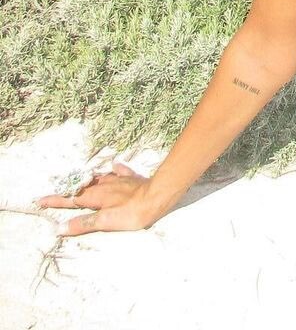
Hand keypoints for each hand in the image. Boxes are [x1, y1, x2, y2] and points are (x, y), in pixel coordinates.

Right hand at [35, 162, 160, 236]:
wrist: (158, 195)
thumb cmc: (132, 212)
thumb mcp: (106, 222)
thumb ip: (83, 224)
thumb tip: (60, 228)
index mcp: (97, 197)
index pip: (72, 200)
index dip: (56, 200)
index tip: (41, 200)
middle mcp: (105, 185)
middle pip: (83, 187)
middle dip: (68, 189)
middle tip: (57, 188)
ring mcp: (120, 180)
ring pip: (99, 178)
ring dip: (88, 179)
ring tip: (80, 179)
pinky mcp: (133, 179)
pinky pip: (121, 171)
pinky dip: (115, 170)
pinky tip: (114, 166)